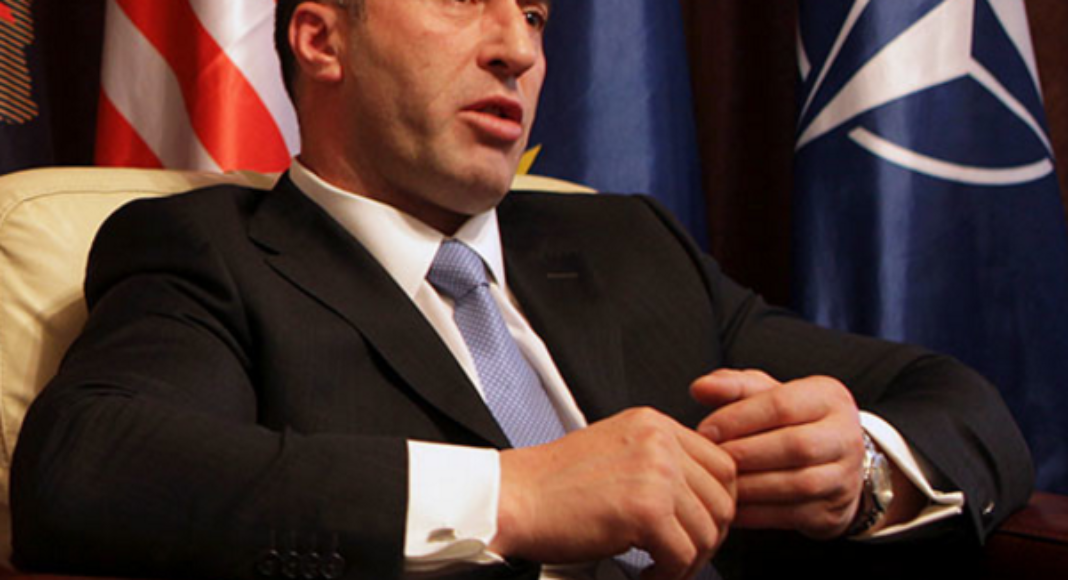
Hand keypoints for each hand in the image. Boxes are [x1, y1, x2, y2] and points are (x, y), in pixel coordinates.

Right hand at [491, 407, 735, 579]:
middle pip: (723, 498)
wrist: (513, 499)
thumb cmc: (553, 485)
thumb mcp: (615, 450)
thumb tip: (698, 495)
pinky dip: (670, 575)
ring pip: (708, 531)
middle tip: (684, 555)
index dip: (718, 504)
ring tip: (662, 569)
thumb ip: (657, 460)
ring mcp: (655, 473)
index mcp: (654, 424)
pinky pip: (683, 555)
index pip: (722, 463)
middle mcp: (659, 442)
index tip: (701, 527)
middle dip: (709, 537)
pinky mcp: (646, 509)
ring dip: (689, 561)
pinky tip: (647, 574)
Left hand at [691, 369, 863, 538]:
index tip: (705, 430)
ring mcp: (844, 477)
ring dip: (750, 486)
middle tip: (710, 460)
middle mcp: (845, 435)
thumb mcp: (766, 395)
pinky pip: (792, 516)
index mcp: (828, 397)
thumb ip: (734, 387)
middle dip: (745, 453)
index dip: (738, 418)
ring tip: (718, 483)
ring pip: (798, 484)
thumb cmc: (789, 422)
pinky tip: (730, 507)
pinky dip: (756, 514)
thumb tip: (700, 387)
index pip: (782, 405)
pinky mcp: (833, 512)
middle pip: (795, 446)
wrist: (832, 463)